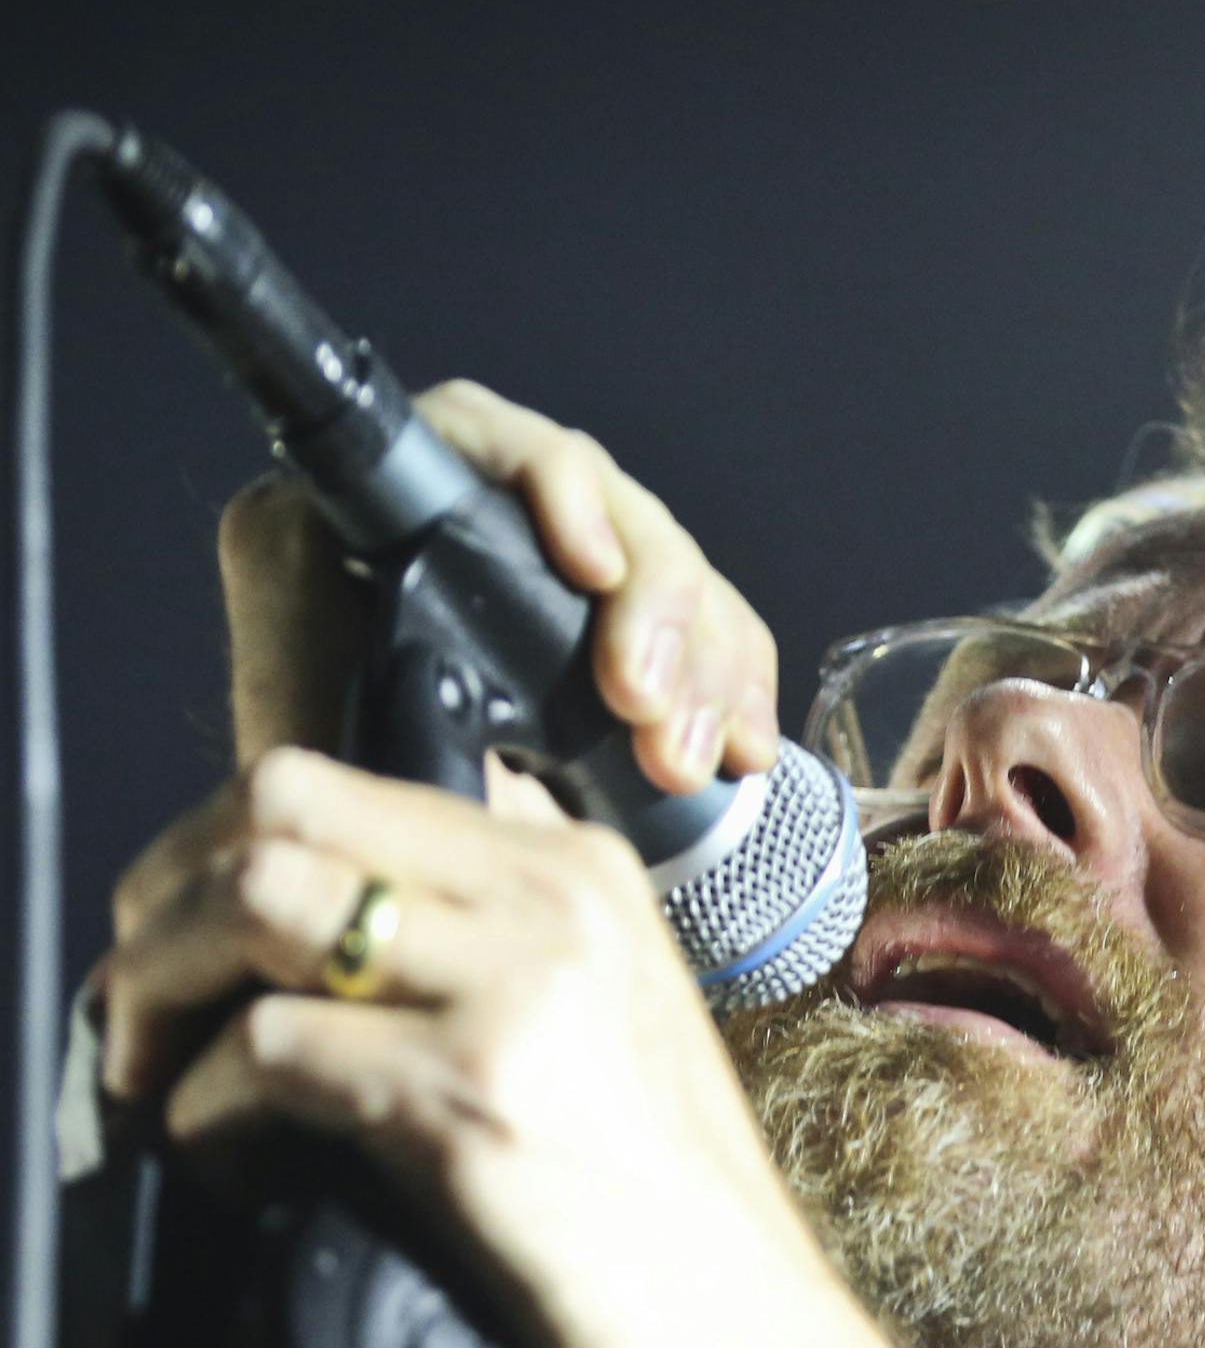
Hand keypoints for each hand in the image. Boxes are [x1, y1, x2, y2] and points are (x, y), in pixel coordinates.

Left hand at [99, 389, 929, 1347]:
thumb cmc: (662, 1226)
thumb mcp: (594, 1040)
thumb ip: (480, 958)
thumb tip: (303, 937)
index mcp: (582, 870)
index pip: (338, 779)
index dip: (213, 846)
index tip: (174, 935)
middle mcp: (558, 899)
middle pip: (277, 805)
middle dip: (159, 902)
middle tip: (132, 1002)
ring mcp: (525, 991)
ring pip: (256, 902)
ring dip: (156, 994)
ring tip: (149, 1075)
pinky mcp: (480, 1099)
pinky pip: (269, 1053)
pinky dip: (206, 1110)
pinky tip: (228, 1159)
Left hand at [218, 377, 780, 792]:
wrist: (405, 909)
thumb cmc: (334, 827)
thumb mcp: (321, 750)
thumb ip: (343, 686)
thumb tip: (424, 642)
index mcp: (367, 525)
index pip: (477, 438)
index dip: (554, 483)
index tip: (592, 567)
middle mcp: (474, 530)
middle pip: (606, 505)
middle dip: (655, 608)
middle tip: (648, 708)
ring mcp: (563, 582)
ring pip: (675, 570)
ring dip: (703, 666)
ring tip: (688, 761)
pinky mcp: (625, 637)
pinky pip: (716, 630)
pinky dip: (738, 691)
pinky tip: (740, 751)